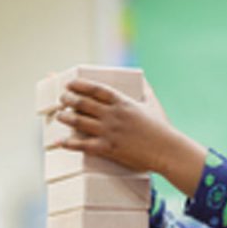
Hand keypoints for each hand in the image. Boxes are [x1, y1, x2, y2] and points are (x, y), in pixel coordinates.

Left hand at [56, 77, 206, 196]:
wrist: (167, 150)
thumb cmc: (161, 128)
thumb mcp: (153, 103)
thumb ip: (145, 89)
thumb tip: (141, 77)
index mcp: (123, 102)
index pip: (96, 89)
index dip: (80, 85)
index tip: (69, 83)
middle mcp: (113, 115)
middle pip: (84, 103)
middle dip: (69, 99)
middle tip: (62, 99)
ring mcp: (109, 131)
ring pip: (80, 121)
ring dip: (66, 117)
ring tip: (59, 115)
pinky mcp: (109, 148)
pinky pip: (84, 145)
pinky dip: (70, 143)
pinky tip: (60, 142)